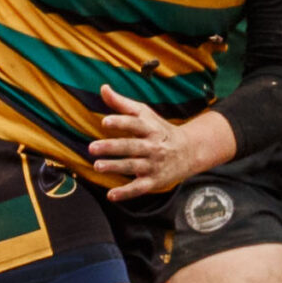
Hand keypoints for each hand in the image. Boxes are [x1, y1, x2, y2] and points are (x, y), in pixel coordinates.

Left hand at [89, 88, 229, 198]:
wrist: (189, 151)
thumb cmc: (160, 130)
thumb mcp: (145, 114)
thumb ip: (122, 103)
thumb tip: (103, 88)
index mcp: (151, 128)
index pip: (134, 124)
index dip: (120, 122)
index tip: (105, 122)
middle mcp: (153, 146)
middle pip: (131, 146)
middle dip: (112, 147)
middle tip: (92, 148)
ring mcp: (154, 165)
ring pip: (133, 166)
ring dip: (115, 167)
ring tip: (98, 166)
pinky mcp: (154, 181)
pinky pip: (139, 188)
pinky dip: (126, 193)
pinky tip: (111, 195)